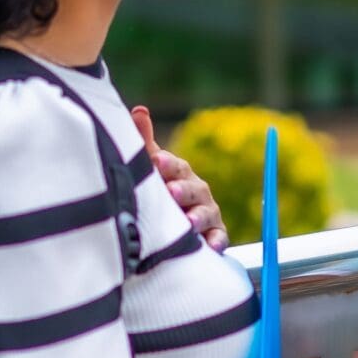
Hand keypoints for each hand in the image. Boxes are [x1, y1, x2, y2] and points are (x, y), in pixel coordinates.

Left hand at [133, 106, 227, 250]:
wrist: (177, 224)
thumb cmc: (163, 190)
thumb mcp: (153, 168)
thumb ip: (146, 143)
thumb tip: (139, 110)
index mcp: (181, 174)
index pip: (176, 166)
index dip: (167, 164)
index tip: (156, 162)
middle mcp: (197, 192)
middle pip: (194, 189)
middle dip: (183, 190)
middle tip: (171, 192)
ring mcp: (207, 214)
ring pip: (206, 214)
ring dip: (199, 217)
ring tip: (190, 223)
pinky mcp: (214, 236)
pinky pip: (218, 238)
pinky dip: (216, 242)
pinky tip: (210, 247)